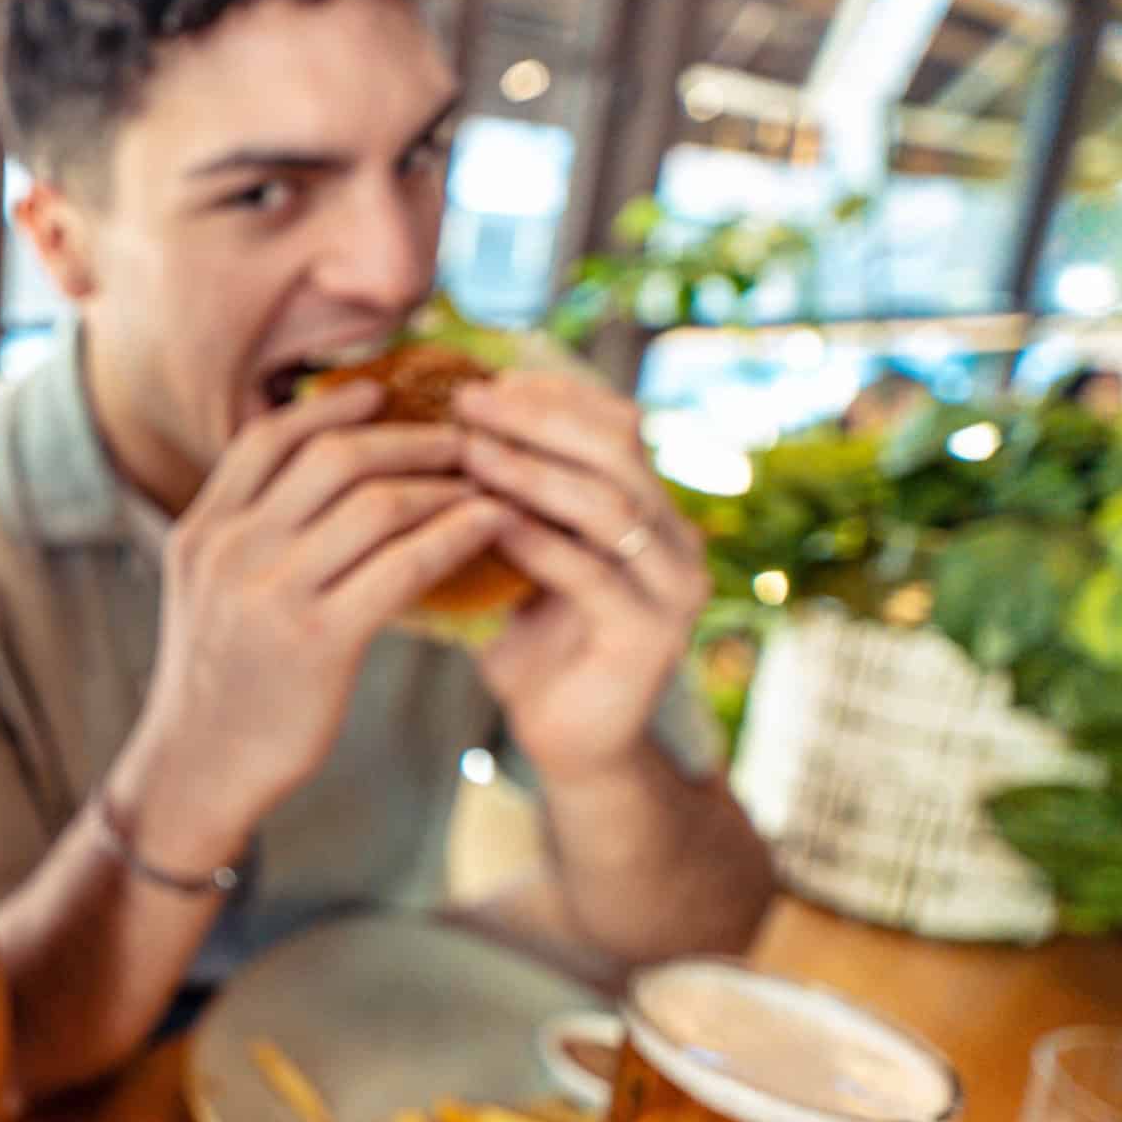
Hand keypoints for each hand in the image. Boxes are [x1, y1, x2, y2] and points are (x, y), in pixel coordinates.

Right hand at [119, 381, 512, 853]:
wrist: (198, 768)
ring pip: (374, 504)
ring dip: (442, 483)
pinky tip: (488, 526)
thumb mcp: (204, 592)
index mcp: (201, 532)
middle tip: (458, 437)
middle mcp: (230, 551)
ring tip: (483, 481)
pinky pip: (402, 566)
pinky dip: (453, 535)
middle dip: (405, 437)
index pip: (266, 439)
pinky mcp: (318, 641)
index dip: (329, 408)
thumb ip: (243, 534)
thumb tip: (302, 480)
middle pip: (331, 458)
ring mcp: (270, 594)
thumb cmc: (217, 682)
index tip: (380, 394)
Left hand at [454, 373, 710, 777]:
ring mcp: (673, 588)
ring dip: (533, 472)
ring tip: (470, 451)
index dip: (552, 396)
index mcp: (651, 510)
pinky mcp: (652, 637)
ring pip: (609, 506)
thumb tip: (445, 423)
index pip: (615, 425)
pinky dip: (537, 542)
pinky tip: (485, 522)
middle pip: (618, 451)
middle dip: (539, 420)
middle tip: (469, 402)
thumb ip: (509, 500)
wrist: (570, 742)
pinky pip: (593, 575)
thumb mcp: (522, 557)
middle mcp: (676, 540)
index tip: (482, 380)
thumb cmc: (534, 642)